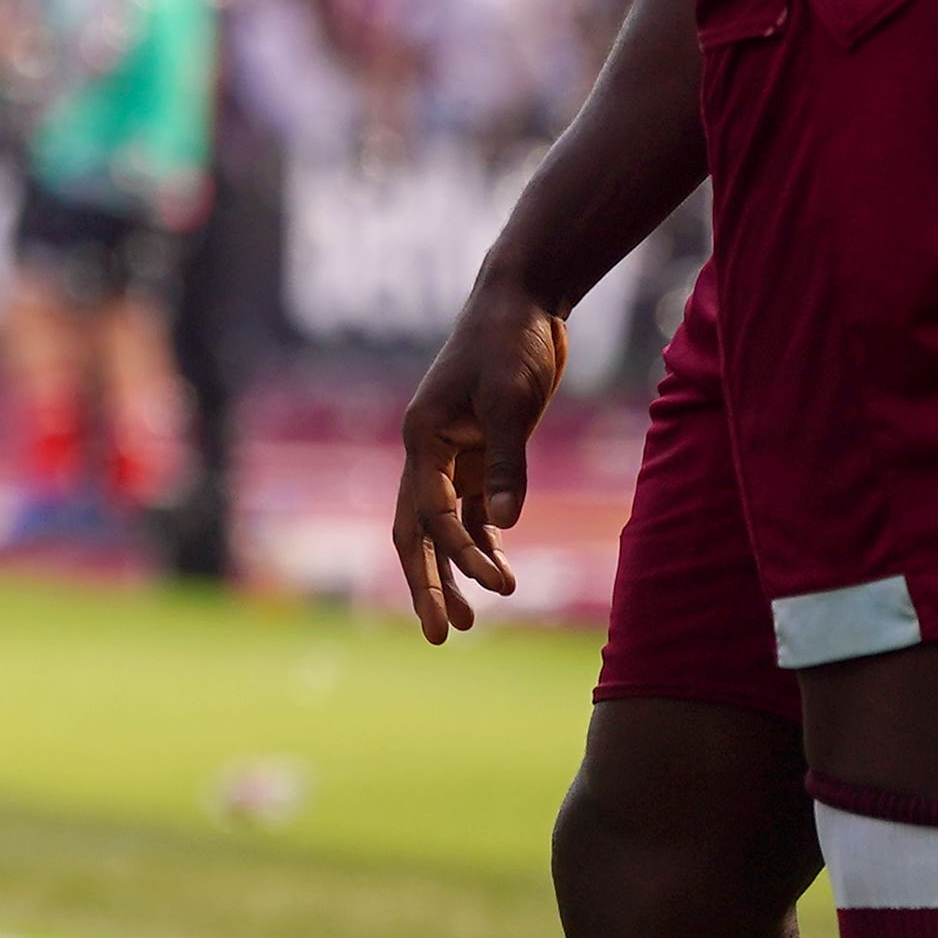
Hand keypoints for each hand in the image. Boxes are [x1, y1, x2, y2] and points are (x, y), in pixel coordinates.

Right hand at [392, 271, 568, 643]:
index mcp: (421, 436)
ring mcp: (451, 453)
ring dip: (452, 572)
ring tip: (469, 625)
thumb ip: (507, 462)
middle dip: (425, 584)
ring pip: (440, 527)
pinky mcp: (478, 452)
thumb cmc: (510, 340)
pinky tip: (501, 574)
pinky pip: (472, 510)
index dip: (460, 552)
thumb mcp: (512, 399)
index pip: (431, 510)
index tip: (500, 584)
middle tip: (442, 636)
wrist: (522, 300)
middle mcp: (426, 451)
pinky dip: (483, 543)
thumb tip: (505, 526)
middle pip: (414, 530)